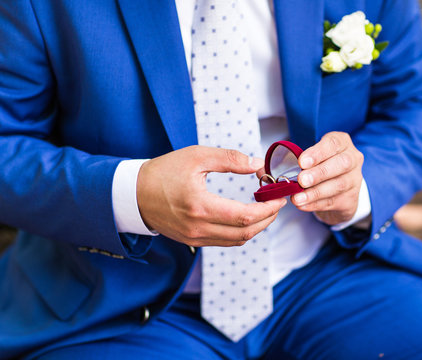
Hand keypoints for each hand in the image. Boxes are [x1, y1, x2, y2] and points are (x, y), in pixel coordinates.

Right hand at [136, 146, 285, 246]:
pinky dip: (240, 231)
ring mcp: (195, 238)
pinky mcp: (192, 241)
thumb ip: (229, 159)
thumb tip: (256, 164)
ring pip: (237, 240)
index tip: (280, 198)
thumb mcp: (196, 156)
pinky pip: (224, 241)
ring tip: (265, 209)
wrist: (133, 194)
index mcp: (200, 206)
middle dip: (267, 219)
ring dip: (256, 227)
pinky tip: (245, 216)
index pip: (245, 216)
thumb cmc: (163, 172)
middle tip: (277, 203)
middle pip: (245, 232)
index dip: (268, 209)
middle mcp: (199, 228)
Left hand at [290, 132, 363, 224]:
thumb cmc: (322, 165)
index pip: (333, 143)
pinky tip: (302, 205)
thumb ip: (302, 160)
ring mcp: (354, 180)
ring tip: (297, 198)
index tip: (302, 162)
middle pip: (341, 164)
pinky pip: (333, 201)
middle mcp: (353, 159)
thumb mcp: (314, 156)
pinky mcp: (351, 198)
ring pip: (338, 185)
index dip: (318, 153)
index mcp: (342, 143)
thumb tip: (279, 172)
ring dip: (315, 192)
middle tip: (301, 180)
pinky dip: (315, 204)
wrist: (338, 189)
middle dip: (319, 172)